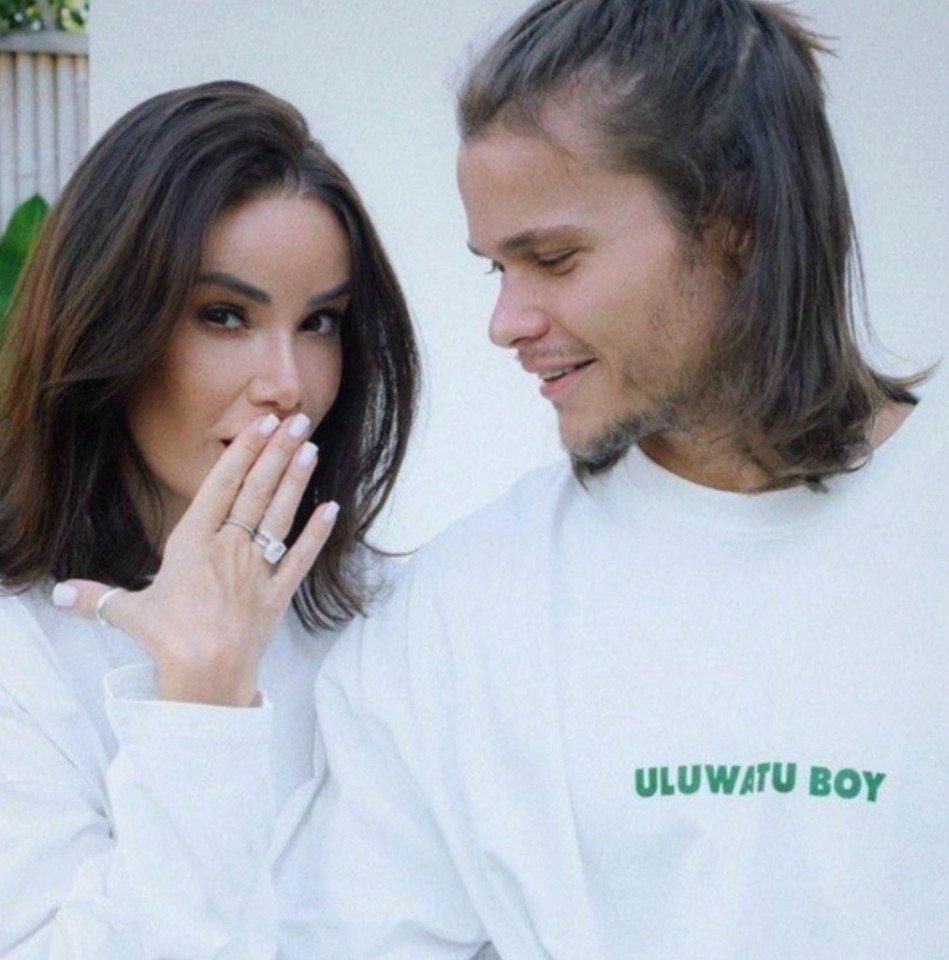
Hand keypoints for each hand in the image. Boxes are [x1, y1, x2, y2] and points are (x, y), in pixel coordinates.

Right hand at [52, 412, 338, 705]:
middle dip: (276, 452)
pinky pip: (301, 558)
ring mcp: (257, 569)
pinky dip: (317, 533)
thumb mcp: (128, 612)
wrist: (206, 676)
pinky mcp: (278, 593)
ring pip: (279, 515)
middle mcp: (229, 548)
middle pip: (256, 491)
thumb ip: (97, 597)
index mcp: (193, 543)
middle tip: (296, 420)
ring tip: (310, 448)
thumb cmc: (167, 639)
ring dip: (296, 480)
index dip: (242, 452)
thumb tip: (59, 594)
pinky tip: (332, 509)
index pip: (221, 486)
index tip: (261, 425)